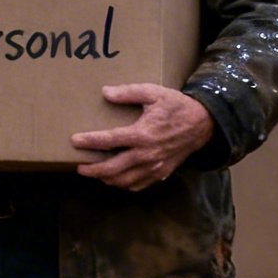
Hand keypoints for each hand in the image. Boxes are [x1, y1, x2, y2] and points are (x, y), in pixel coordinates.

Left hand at [72, 85, 214, 191]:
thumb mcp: (153, 93)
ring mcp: (154, 167)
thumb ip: (128, 93)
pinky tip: (115, 179)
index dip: (90, 142)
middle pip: (112, 168)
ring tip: (94, 173)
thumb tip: (105, 92)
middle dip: (92, 170)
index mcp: (142, 134)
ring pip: (124, 181)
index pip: (109, 141)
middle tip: (79, 166)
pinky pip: (138, 185)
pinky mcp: (161, 173)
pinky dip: (123, 184)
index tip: (75, 141)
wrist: (202, 124)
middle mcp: (146, 154)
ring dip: (106, 179)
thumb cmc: (176, 106)